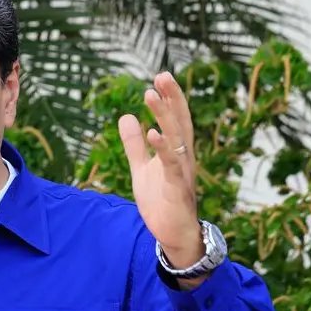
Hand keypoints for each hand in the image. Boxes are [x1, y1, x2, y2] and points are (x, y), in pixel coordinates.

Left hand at [117, 72, 204, 272]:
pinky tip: (153, 133)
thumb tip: (126, 116)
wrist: (174, 235)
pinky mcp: (177, 189)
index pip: (175, 120)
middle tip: (161, 75)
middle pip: (179, 123)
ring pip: (177, 139)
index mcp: (176, 152)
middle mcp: (184, 158)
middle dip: (171, 99)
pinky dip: (164, 149)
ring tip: (151, 96)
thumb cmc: (161, 202)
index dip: (169, 99)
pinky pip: (172, 165)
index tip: (160, 77)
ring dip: (164, 117)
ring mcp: (182, 172)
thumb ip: (134, 145)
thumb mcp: (142, 169)